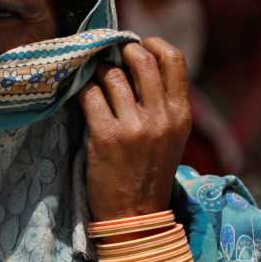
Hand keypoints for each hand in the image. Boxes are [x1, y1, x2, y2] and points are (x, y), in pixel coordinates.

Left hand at [78, 39, 192, 220]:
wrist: (135, 217)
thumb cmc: (149, 173)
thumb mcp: (172, 136)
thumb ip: (163, 102)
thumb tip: (140, 61)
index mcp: (181, 115)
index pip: (174, 59)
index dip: (153, 44)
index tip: (138, 46)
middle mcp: (161, 117)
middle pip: (141, 59)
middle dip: (122, 52)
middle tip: (110, 57)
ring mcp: (134, 126)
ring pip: (112, 74)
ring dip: (99, 72)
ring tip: (94, 81)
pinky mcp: (106, 136)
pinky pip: (89, 95)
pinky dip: (81, 90)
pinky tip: (80, 96)